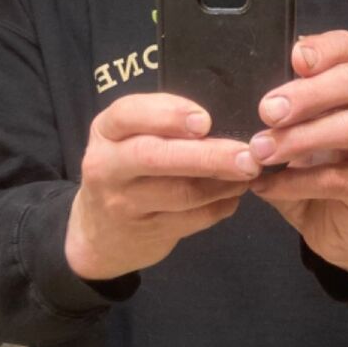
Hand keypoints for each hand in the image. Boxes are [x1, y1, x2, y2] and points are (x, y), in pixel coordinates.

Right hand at [65, 93, 260, 280]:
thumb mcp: (126, 137)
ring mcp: (124, 204)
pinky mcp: (146, 233)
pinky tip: (233, 194)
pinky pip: (192, 219)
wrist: (99, 232)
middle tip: (247, 156)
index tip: (205, 120)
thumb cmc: (125, 168)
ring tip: (248, 171)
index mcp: (105, 132)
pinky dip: (220, 206)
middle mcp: (107, 167)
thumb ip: (161, 122)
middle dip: (207, 156)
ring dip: (222, 183)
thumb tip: (219, 118)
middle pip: (156, 157)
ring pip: (181, 193)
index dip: (169, 115)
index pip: (129, 114)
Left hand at [248, 31, 347, 279]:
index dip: (325, 47)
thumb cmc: (304, 170)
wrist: (333, 226)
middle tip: (266, 111)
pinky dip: (298, 182)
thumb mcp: (283, 136)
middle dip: (308, 93)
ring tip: (259, 151)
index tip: (294, 58)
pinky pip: (341, 177)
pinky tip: (266, 186)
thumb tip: (224, 96)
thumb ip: (269, 114)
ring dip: (300, 138)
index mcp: (347, 87)